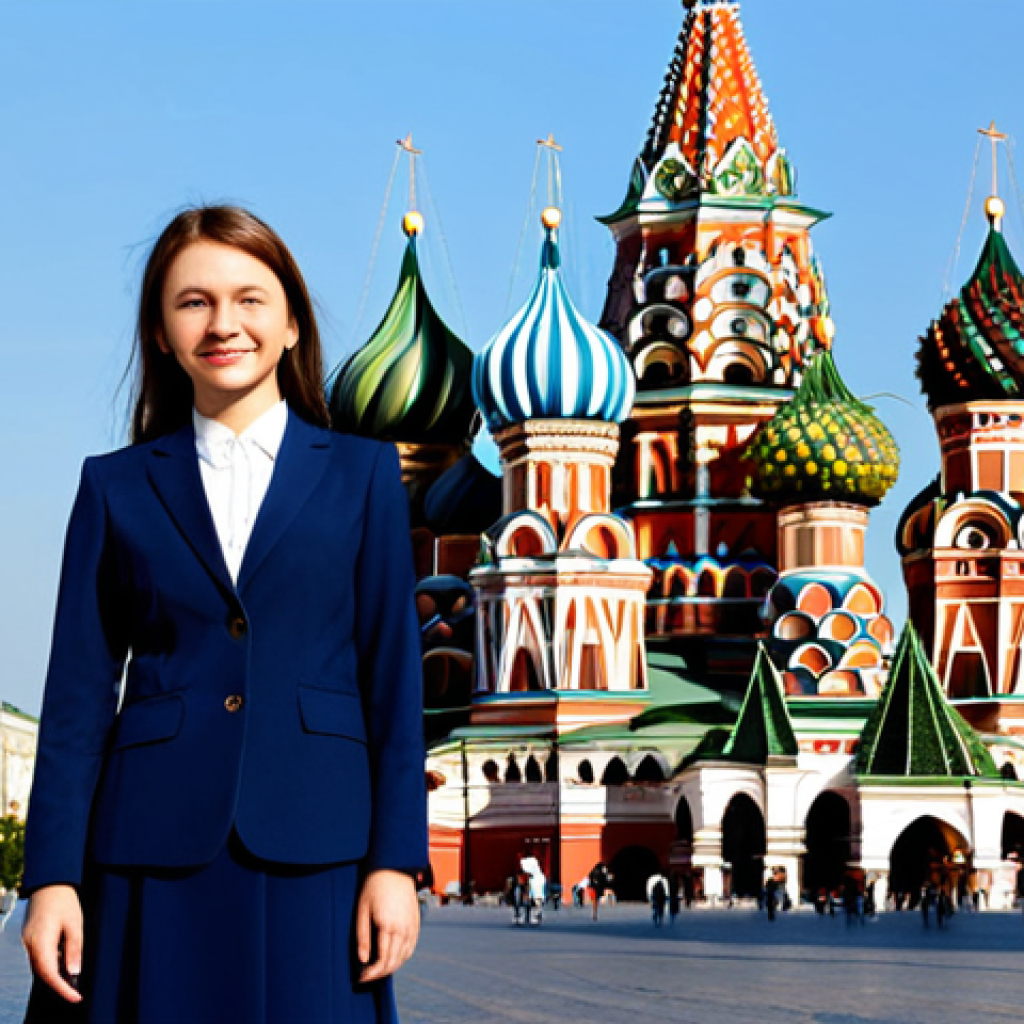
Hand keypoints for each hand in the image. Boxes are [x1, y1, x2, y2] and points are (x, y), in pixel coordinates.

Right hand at [22, 884, 83, 1002]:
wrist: (49, 883)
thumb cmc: (64, 901)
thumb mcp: (75, 924)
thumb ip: (74, 949)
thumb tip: (74, 973)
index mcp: (40, 941)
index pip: (49, 973)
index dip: (62, 988)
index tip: (75, 997)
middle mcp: (29, 945)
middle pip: (42, 973)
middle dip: (58, 984)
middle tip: (75, 991)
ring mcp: (27, 942)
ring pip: (39, 966)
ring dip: (54, 975)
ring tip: (71, 980)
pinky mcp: (29, 939)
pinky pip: (38, 957)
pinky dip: (50, 964)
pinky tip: (62, 964)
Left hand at [356, 869, 418, 982]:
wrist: (394, 867)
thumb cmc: (374, 886)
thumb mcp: (362, 910)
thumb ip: (362, 937)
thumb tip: (363, 960)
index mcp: (389, 926)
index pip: (382, 960)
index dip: (371, 973)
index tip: (361, 978)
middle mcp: (403, 929)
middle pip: (394, 961)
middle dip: (380, 973)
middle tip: (367, 976)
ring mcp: (412, 926)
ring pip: (404, 956)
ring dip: (392, 966)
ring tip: (378, 969)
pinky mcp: (416, 922)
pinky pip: (411, 946)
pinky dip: (402, 957)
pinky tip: (393, 958)